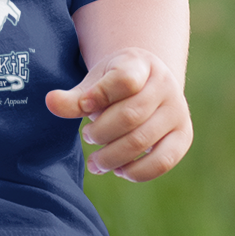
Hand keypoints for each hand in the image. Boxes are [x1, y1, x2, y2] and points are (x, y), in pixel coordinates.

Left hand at [45, 47, 193, 181]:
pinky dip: (136, 171)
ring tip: (96, 161)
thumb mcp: (93, 84)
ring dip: (112, 157)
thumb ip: (74, 98)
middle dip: (100, 133)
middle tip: (87, 136)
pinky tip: (119, 170)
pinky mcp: (183, 136)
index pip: (124, 79)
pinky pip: (162, 161)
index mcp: (141, 64)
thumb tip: (50, 102)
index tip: (83, 106)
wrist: (147, 86)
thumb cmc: (113, 86)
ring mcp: (178, 111)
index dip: (99, 95)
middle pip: (130, 116)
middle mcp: (166, 85)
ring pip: (142, 140)